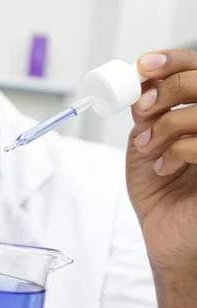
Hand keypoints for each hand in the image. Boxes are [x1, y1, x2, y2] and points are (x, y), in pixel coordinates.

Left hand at [127, 49, 196, 269]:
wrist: (166, 235)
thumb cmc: (160, 190)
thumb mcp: (146, 144)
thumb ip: (148, 114)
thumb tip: (142, 80)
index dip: (175, 61)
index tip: (144, 65)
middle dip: (168, 88)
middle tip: (143, 108)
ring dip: (166, 125)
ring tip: (148, 148)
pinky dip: (177, 149)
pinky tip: (162, 166)